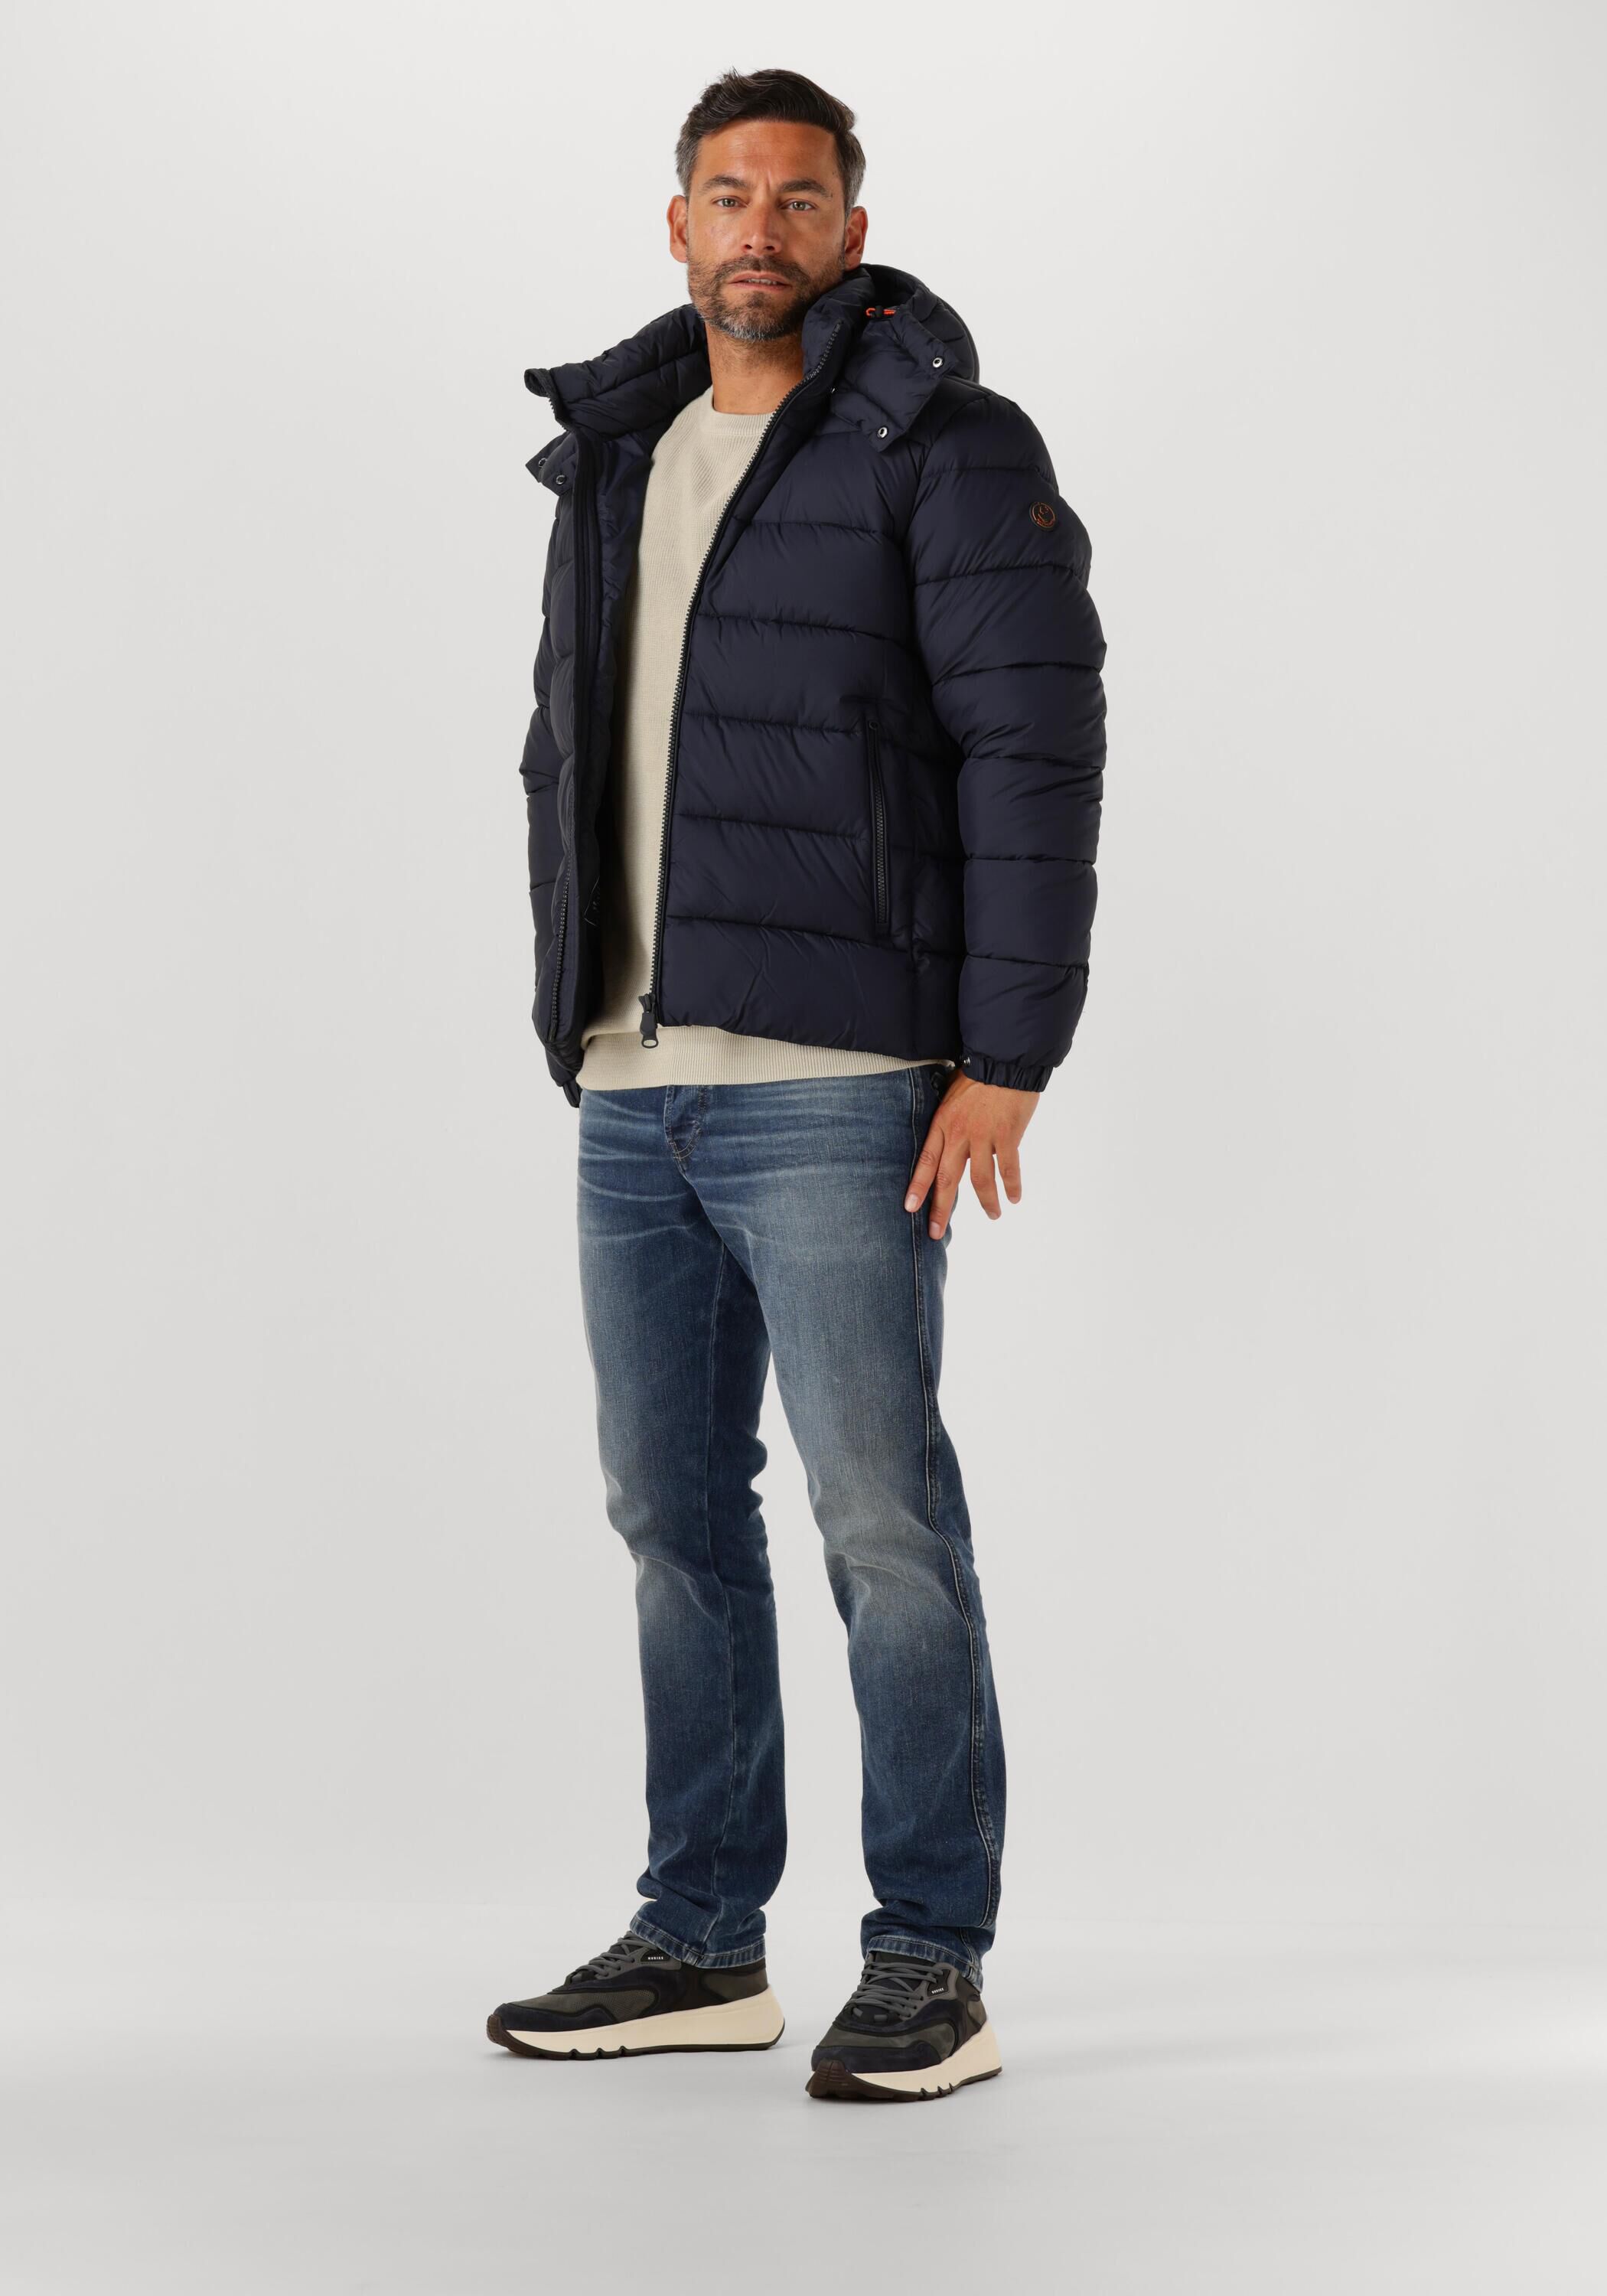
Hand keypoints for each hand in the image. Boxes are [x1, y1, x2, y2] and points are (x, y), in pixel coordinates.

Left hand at [904, 1072, 1039, 1238]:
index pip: (926, 1160)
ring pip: (980, 1180)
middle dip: (940, 1209)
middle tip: (935, 1233)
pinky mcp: (1007, 1136)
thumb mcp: (951, 1095)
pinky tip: (1014, 1197)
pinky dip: (1012, 1185)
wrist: (1004, 1059)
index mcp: (943, 1124)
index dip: (918, 1187)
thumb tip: (951, 1142)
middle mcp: (959, 1134)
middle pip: (947, 1178)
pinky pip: (1009, 1168)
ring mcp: (984, 1136)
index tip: (910, 1209)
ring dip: (986, 1202)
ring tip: (993, 1215)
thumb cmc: (978, 1073)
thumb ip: (950, 1121)